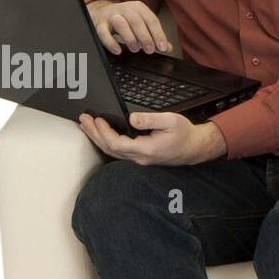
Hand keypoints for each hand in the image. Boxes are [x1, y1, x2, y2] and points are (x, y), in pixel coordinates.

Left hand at [77, 110, 226, 164]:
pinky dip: (106, 142)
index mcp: (146, 149)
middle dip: (94, 133)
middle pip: (109, 148)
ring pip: (112, 151)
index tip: (96, 119)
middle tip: (83, 119)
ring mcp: (140, 159)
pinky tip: (102, 135)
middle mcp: (140, 158)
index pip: (116, 143)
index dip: (103, 131)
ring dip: (98, 138)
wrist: (196, 148)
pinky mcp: (141, 157)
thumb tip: (131, 118)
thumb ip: (149, 119)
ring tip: (87, 126)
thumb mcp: (170, 121)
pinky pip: (119, 151)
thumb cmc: (185, 134)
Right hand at [89, 0, 172, 54]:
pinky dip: (110, 42)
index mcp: (139, 8)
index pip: (151, 20)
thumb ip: (154, 36)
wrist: (101, 13)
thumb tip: (167, 47)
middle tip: (150, 50)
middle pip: (137, 21)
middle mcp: (125, 9)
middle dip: (145, 37)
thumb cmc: (126, 20)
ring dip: (130, 38)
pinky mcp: (99, 23)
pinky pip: (103, 32)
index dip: (158, 34)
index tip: (163, 47)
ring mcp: (111, 15)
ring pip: (121, 24)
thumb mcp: (141, 25)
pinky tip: (118, 50)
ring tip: (135, 49)